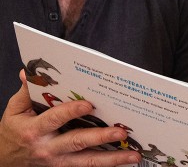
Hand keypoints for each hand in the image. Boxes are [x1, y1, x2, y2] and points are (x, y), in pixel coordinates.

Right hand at [0, 70, 140, 166]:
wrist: (5, 160)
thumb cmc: (13, 131)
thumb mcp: (14, 110)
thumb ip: (26, 92)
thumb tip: (28, 72)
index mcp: (34, 131)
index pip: (55, 120)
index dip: (71, 112)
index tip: (89, 105)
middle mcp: (49, 148)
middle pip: (77, 143)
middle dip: (101, 137)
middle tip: (121, 132)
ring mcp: (59, 162)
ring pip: (88, 162)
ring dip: (113, 159)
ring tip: (133, 155)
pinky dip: (109, 165)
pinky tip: (126, 160)